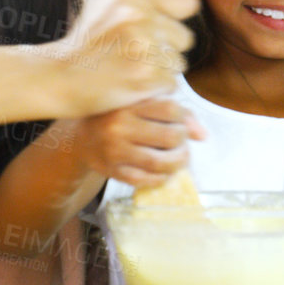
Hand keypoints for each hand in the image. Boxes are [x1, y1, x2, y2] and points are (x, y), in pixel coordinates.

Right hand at [45, 0, 199, 115]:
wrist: (60, 76)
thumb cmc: (90, 39)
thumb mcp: (115, 2)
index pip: (188, 2)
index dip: (175, 18)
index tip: (157, 27)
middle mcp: (138, 15)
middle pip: (185, 37)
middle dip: (164, 47)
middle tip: (133, 52)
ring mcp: (142, 47)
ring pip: (178, 63)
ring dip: (159, 70)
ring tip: (128, 67)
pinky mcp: (144, 77)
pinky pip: (170, 84)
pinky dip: (153, 88)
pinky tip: (129, 82)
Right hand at [62, 97, 202, 187]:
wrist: (80, 138)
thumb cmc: (118, 117)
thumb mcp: (141, 105)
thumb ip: (174, 112)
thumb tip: (203, 135)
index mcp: (129, 104)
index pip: (171, 109)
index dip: (184, 118)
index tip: (183, 124)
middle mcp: (120, 126)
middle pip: (169, 136)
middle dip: (183, 143)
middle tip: (181, 144)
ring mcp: (114, 150)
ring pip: (159, 162)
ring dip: (177, 164)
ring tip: (179, 160)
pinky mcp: (111, 171)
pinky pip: (143, 180)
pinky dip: (160, 179)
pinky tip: (163, 174)